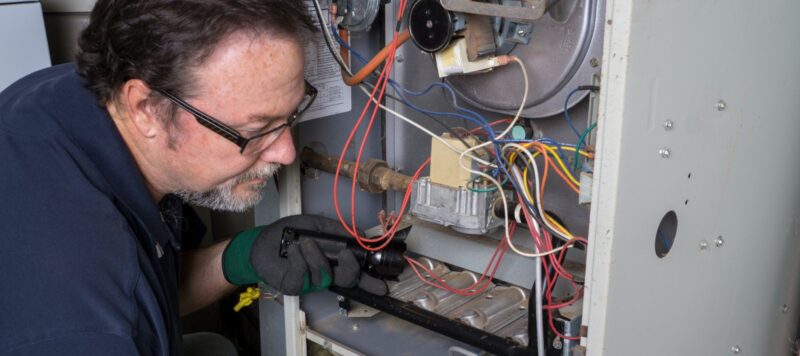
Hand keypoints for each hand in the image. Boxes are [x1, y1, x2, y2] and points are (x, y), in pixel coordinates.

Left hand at [239, 215, 386, 295]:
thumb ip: (339, 230)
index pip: (356, 274)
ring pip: (324, 277)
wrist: (262, 241)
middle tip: (347, 256)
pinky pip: (302, 277)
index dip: (370, 281)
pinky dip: (299, 260)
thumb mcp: (317, 225)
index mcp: (334, 261)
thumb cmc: (290, 233)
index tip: (383, 285)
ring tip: (306, 243)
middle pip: (346, 280)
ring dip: (316, 257)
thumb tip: (362, 234)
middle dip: (351, 270)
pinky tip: (294, 250)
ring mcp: (310, 282)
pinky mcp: (294, 285)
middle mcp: (325, 274)